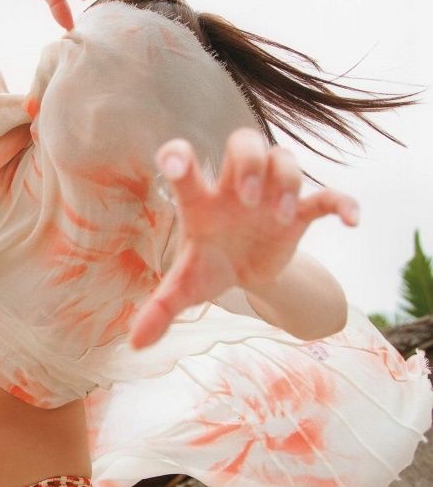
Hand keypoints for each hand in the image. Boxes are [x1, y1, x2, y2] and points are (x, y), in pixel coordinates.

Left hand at [128, 127, 359, 348]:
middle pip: (245, 142)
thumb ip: (161, 308)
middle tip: (248, 198)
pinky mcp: (301, 212)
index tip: (176, 162)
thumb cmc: (211, 264)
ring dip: (285, 180)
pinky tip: (351, 221)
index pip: (184, 162)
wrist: (248, 272)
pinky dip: (342, 202)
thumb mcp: (187, 287)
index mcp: (201, 199)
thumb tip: (134, 344)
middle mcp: (235, 187)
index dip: (178, 156)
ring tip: (278, 216)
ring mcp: (270, 194)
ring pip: (284, 158)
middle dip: (248, 161)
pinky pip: (327, 196)